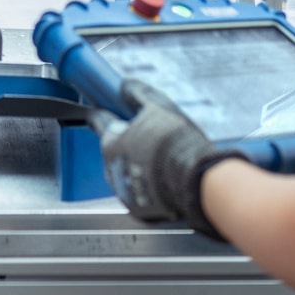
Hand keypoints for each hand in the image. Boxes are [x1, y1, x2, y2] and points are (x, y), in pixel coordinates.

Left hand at [98, 79, 237, 237]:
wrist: (195, 179)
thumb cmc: (174, 141)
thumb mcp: (158, 106)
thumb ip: (137, 94)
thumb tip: (125, 85)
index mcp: (111, 142)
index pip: (99, 122)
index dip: (103, 113)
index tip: (103, 109)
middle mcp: (111, 169)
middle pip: (113, 149)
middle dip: (126, 141)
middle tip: (148, 136)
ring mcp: (124, 191)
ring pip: (125, 171)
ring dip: (136, 164)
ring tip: (161, 159)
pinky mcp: (139, 209)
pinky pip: (139, 192)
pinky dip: (147, 185)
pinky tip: (164, 177)